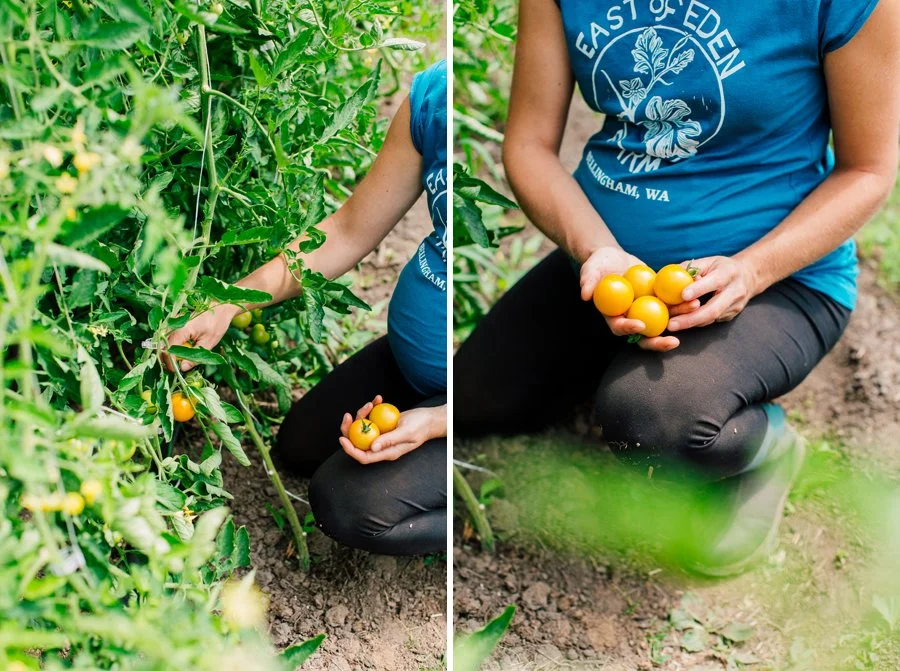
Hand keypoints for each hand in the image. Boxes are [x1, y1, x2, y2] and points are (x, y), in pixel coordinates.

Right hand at [164, 304, 238, 371]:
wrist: (220, 307)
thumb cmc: (216, 323)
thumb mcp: (208, 343)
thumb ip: (194, 357)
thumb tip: (182, 368)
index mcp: (182, 329)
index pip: (168, 349)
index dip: (170, 363)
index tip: (176, 371)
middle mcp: (174, 325)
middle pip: (162, 346)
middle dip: (168, 359)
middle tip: (177, 369)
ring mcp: (173, 323)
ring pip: (164, 342)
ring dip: (170, 353)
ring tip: (179, 362)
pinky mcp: (174, 324)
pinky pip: (168, 338)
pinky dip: (172, 346)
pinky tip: (180, 352)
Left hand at [339, 399, 444, 464]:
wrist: (429, 419)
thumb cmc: (421, 427)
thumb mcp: (407, 433)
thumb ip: (390, 440)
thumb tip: (371, 447)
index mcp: (386, 453)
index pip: (364, 456)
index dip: (350, 450)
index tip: (342, 439)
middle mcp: (381, 446)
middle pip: (358, 442)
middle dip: (349, 429)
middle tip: (348, 415)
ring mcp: (381, 434)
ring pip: (363, 427)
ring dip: (362, 414)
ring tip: (370, 403)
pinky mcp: (382, 424)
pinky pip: (371, 417)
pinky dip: (372, 407)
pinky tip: (378, 398)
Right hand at [580, 246, 697, 351]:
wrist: (612, 257)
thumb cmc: (598, 265)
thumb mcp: (590, 270)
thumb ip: (587, 281)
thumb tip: (584, 294)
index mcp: (613, 315)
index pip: (620, 327)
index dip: (629, 329)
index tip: (639, 325)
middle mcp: (631, 317)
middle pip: (644, 335)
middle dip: (659, 341)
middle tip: (673, 341)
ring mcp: (646, 310)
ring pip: (664, 320)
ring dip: (680, 318)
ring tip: (695, 308)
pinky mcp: (657, 300)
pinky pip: (672, 303)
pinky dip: (684, 301)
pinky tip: (697, 294)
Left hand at [667, 256, 756, 331]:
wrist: (748, 277)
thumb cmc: (721, 268)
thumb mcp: (709, 261)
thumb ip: (691, 268)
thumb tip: (671, 278)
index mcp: (728, 273)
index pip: (714, 282)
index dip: (699, 289)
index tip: (683, 295)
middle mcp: (735, 291)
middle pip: (713, 309)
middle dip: (691, 318)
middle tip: (671, 324)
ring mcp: (735, 306)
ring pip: (711, 318)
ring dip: (690, 323)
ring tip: (672, 325)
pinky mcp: (731, 315)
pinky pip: (711, 321)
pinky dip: (695, 322)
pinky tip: (682, 323)